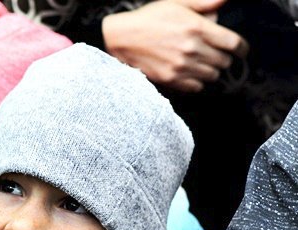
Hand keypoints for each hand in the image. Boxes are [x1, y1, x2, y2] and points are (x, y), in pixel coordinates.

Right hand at [102, 0, 248, 92]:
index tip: (242, 51)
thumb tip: (225, 2)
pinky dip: (198, 82)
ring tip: (204, 64)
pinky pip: (196, 87)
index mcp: (197, 28)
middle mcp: (192, 49)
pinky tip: (192, 74)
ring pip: (212, 76)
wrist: (121, 38)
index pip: (234, 43)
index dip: (243, 49)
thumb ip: (205, 3)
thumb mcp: (178, 3)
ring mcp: (181, 66)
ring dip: (212, 70)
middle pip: (225, 61)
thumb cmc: (149, 19)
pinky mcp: (170, 79)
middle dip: (225, 58)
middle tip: (217, 54)